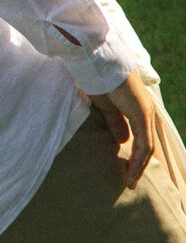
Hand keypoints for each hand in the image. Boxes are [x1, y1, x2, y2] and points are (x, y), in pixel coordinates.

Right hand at [89, 69, 154, 188]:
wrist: (95, 60)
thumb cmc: (97, 78)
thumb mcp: (105, 106)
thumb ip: (115, 122)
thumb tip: (122, 141)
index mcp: (138, 108)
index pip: (142, 138)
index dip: (136, 157)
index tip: (127, 172)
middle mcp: (147, 111)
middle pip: (148, 145)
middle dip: (139, 165)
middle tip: (130, 182)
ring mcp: (146, 112)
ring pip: (147, 147)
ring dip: (138, 166)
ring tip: (129, 182)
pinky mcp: (142, 113)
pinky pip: (143, 143)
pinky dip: (137, 160)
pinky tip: (130, 171)